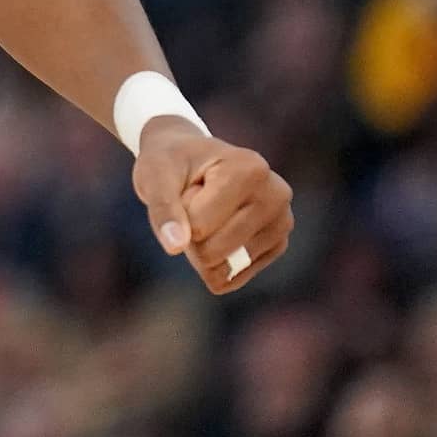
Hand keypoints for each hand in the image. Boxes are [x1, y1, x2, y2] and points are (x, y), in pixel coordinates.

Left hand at [132, 116, 293, 294]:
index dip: (178, 213)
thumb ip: (162, 209)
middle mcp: (276, 195)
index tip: (186, 186)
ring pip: (223, 268)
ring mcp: (282, 222)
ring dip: (201, 247)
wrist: (191, 159)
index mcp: (249, 169)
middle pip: (212, 250)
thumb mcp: (155, 176)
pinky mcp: (277, 245)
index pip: (199, 225)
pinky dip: (214, 263)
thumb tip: (175, 247)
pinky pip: (232, 278)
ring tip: (207, 212)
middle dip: (190, 233)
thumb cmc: (172, 163)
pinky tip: (219, 229)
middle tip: (195, 201)